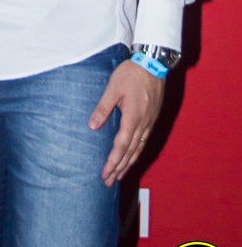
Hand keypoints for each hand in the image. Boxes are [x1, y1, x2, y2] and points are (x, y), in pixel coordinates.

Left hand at [88, 59, 164, 186]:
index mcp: (133, 117)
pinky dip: (136, 152)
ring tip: (119, 175)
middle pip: (130, 152)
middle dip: (119, 169)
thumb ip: (103, 107)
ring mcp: (149, 122)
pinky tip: (132, 156)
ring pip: (139, 149)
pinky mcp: (152, 118)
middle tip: (109, 182)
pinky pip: (144, 141)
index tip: (104, 174)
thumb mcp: (113, 87)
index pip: (121, 146)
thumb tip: (92, 126)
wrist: (154, 64)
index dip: (112, 162)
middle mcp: (143, 124)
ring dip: (128, 163)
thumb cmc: (132, 74)